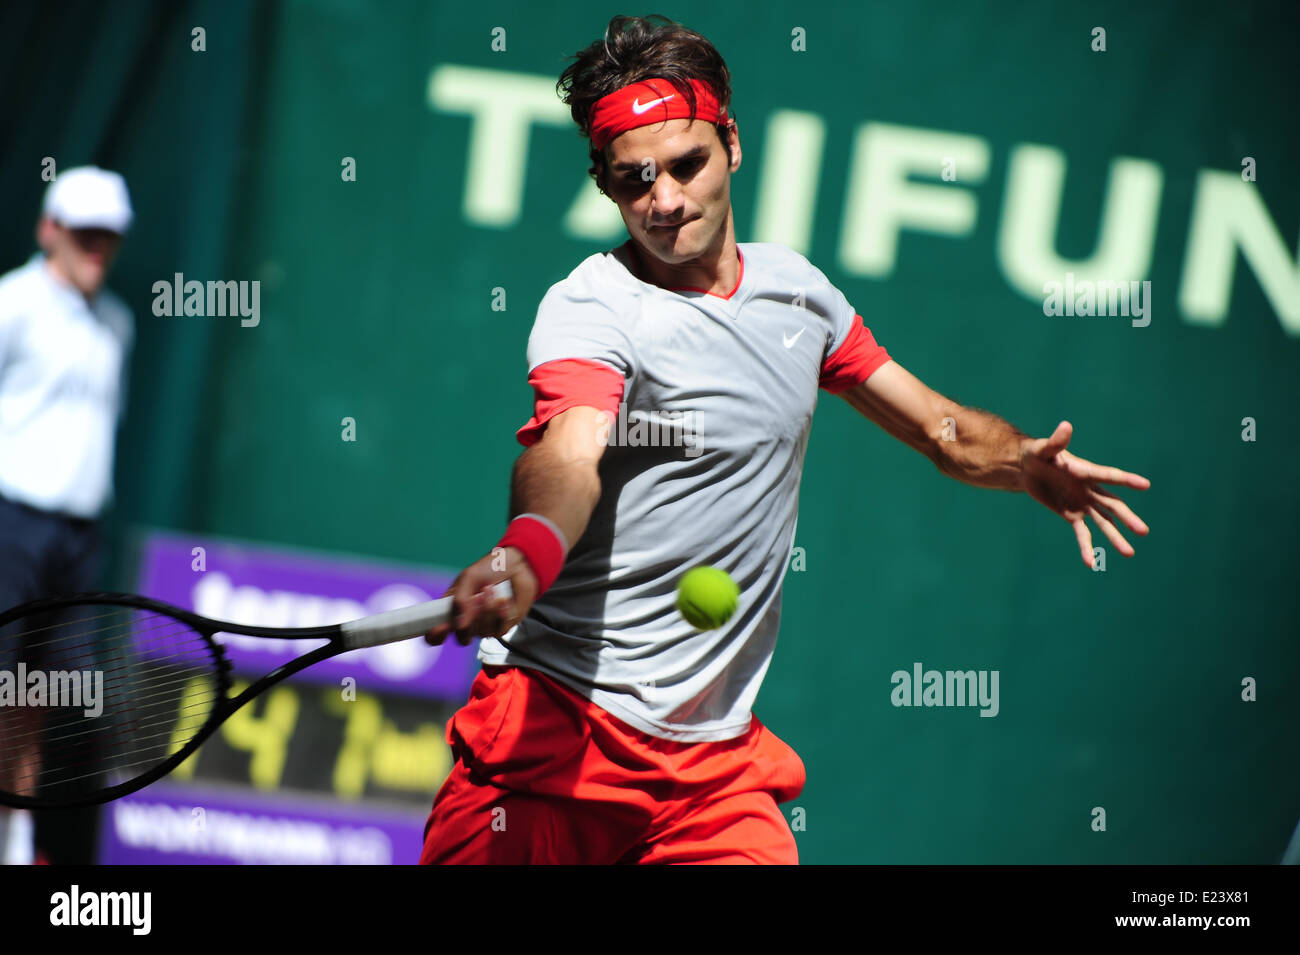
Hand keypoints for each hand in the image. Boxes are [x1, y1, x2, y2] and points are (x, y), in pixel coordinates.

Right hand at [424, 547, 538, 645]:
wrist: (517, 565)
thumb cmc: (489, 569)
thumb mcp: (469, 578)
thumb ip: (460, 600)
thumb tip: (459, 626)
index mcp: (453, 609)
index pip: (438, 632)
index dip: (436, 636)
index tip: (442, 628)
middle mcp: (467, 620)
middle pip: (462, 637)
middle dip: (472, 618)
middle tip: (477, 596)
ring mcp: (484, 625)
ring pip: (481, 632)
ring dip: (488, 610)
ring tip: (492, 590)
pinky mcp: (502, 626)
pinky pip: (498, 630)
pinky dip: (501, 614)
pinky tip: (504, 600)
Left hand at [1019, 421, 1150, 568]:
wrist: (1027, 469)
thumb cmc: (1037, 454)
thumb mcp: (1042, 449)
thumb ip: (1055, 441)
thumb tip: (1065, 426)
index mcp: (1085, 471)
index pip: (1108, 476)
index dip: (1126, 480)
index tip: (1146, 485)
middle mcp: (1089, 489)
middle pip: (1112, 505)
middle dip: (1127, 518)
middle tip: (1143, 531)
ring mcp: (1082, 503)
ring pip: (1103, 522)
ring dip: (1115, 537)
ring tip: (1129, 553)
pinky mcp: (1071, 515)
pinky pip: (1081, 533)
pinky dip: (1086, 547)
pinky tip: (1090, 563)